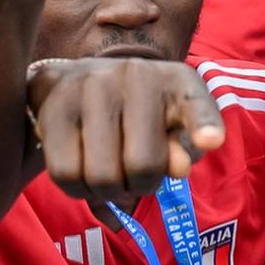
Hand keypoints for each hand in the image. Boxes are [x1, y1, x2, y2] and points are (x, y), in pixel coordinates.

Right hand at [25, 57, 225, 202]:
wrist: (75, 82)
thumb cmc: (138, 114)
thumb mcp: (171, 127)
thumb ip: (182, 148)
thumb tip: (179, 167)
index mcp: (177, 80)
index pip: (196, 104)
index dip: (204, 125)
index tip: (211, 142)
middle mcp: (135, 73)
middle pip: (143, 165)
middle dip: (140, 187)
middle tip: (133, 178)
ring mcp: (90, 84)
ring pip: (101, 176)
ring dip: (106, 191)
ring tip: (108, 174)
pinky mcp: (53, 103)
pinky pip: (65, 173)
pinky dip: (76, 189)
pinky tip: (83, 173)